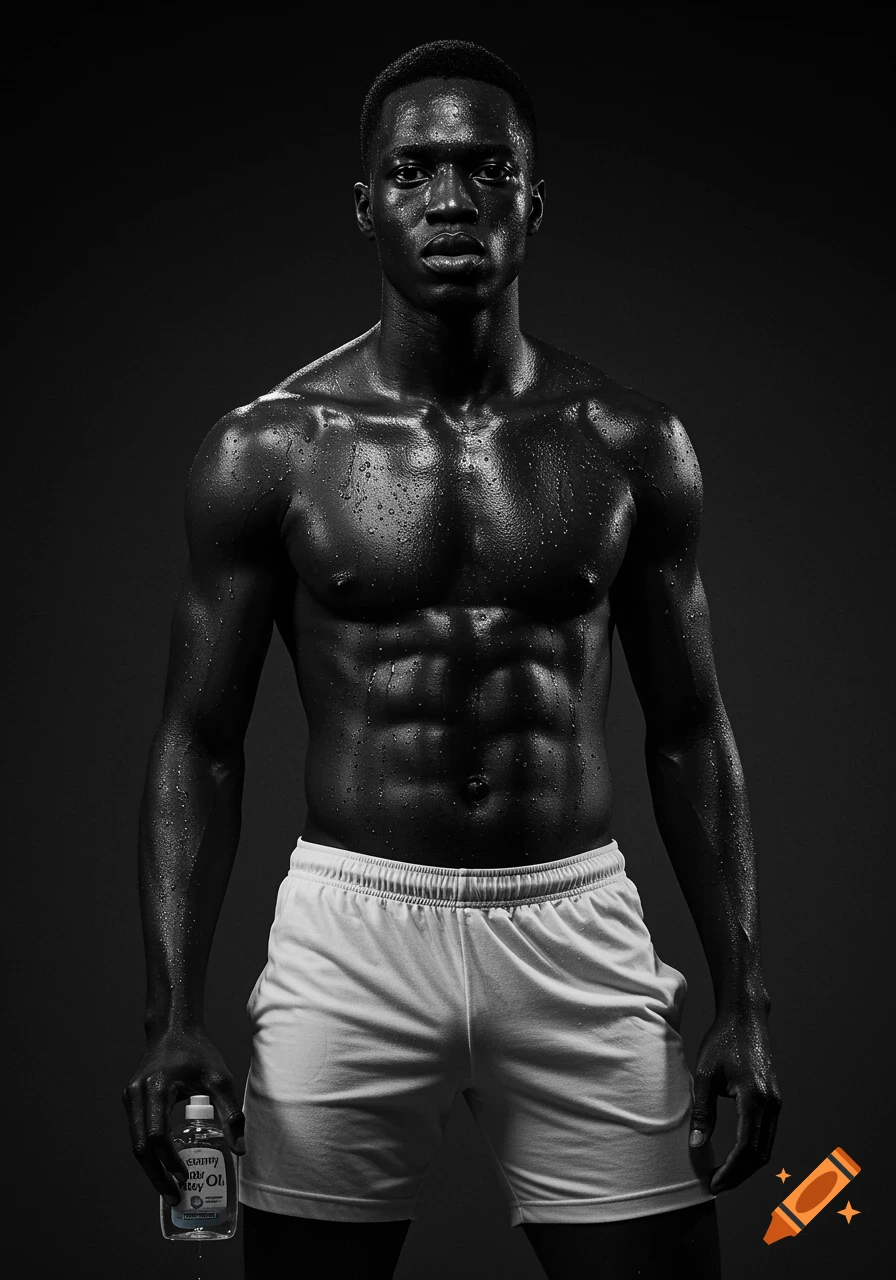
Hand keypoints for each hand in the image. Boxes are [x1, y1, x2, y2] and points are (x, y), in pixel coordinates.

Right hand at [122, 1025, 246, 1205]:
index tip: (184, 1179)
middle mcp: (136, 1094)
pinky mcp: (130, 1100)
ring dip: (151, 1168)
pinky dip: (149, 1152)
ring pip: (135, 1142)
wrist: (173, 1029)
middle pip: (140, 1146)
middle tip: (174, 1196)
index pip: (156, 1136)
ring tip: (169, 1188)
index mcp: (156, 1087)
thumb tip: (240, 1149)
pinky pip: (137, 1132)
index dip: (169, 1162)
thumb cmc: (198, 1053)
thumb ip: (229, 1113)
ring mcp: (130, 1097)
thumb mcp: (219, 1079)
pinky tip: (164, 1166)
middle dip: (156, 1175)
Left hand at [689, 1002, 781, 1193]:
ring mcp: (776, 1102)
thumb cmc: (723, 1041)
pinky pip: (767, 1134)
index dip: (730, 1171)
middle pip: (759, 1154)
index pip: (746, 1148)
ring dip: (746, 1166)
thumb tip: (696, 1145)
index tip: (713, 1183)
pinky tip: (735, 1155)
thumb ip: (702, 1111)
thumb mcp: (706, 1075)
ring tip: (723, 1176)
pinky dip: (753, 1151)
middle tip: (716, 1185)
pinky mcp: (774, 1099)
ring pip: (766, 1147)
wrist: (745, 1017)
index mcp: (755, 1098)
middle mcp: (771, 1104)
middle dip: (738, 1175)